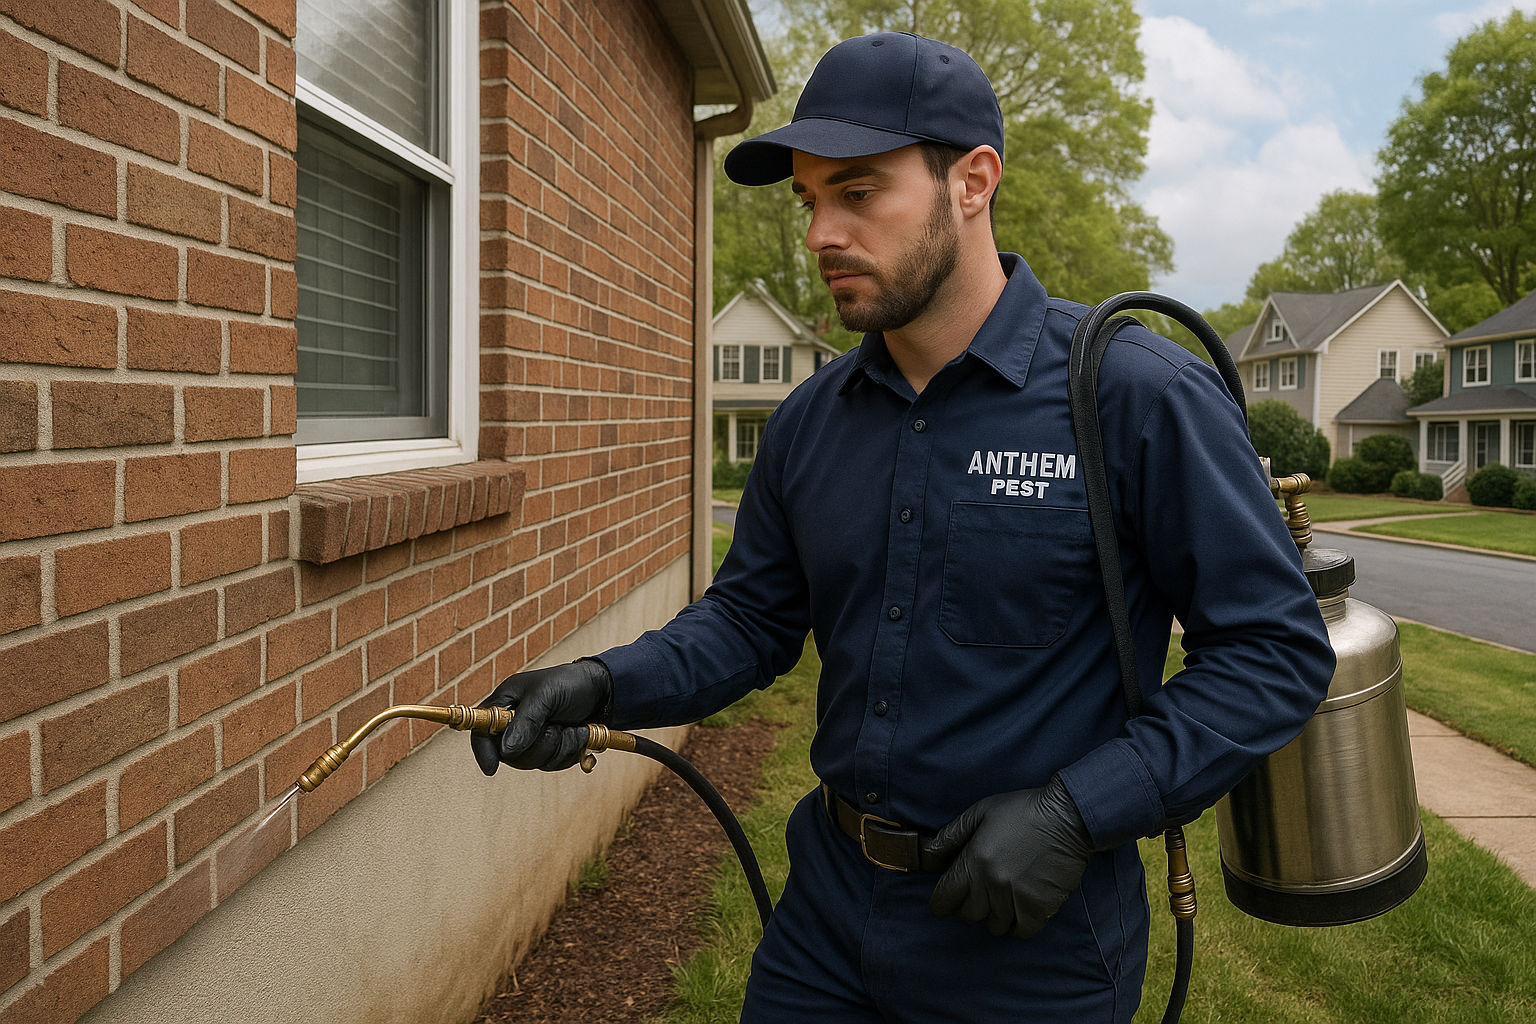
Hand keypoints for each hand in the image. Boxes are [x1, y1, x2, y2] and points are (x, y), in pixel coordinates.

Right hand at [470, 659, 612, 774]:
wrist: (603, 691)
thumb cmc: (570, 684)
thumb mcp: (547, 695)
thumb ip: (526, 721)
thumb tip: (506, 750)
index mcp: (505, 703)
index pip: (481, 732)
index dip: (483, 751)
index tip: (492, 768)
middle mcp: (514, 723)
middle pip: (510, 755)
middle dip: (540, 745)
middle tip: (557, 727)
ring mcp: (532, 738)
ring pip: (535, 762)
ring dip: (560, 747)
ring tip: (572, 726)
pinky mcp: (550, 749)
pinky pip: (553, 765)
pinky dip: (570, 752)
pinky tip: (579, 733)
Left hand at [923, 776, 1095, 938]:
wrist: (1067, 817)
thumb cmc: (1021, 810)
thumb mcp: (980, 812)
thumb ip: (951, 835)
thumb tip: (928, 853)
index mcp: (974, 860)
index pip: (944, 899)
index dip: (942, 901)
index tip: (947, 898)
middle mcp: (992, 884)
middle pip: (967, 915)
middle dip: (967, 906)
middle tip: (977, 893)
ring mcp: (1017, 898)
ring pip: (993, 926)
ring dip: (993, 915)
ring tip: (1001, 898)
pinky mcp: (1041, 908)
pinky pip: (1020, 932)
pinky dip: (1017, 924)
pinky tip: (1019, 907)